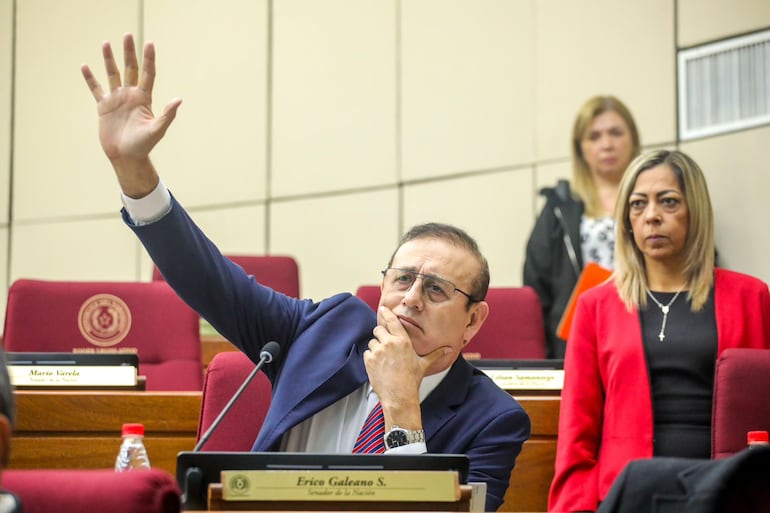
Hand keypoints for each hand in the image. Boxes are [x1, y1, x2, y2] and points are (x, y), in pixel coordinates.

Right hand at [81, 33, 181, 197]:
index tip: (149, 43)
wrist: (126, 157)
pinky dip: (90, 79)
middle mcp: (130, 96)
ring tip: (105, 43)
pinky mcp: (104, 107)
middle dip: (129, 52)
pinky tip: (85, 66)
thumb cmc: (144, 146)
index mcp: (144, 99)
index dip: (149, 59)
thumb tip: (179, 100)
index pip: (147, 74)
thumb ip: (167, 114)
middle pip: (129, 69)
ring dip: (108, 59)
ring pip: (112, 74)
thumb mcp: (157, 129)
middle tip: (127, 35)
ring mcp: (117, 100)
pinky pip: (96, 89)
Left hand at [364, 306, 447, 429]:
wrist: (399, 397)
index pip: (392, 320)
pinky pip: (367, 353)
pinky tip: (379, 365)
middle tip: (385, 344)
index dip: (386, 313)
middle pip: (378, 329)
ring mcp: (378, 351)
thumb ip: (435, 354)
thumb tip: (448, 349)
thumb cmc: (411, 380)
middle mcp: (389, 343)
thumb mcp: (423, 365)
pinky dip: (371, 357)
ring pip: (372, 342)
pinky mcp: (369, 360)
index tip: (383, 309)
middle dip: (380, 334)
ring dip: (376, 347)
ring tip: (384, 359)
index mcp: (403, 341)